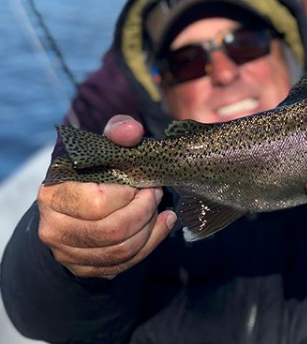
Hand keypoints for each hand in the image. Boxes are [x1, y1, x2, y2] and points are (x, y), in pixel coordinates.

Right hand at [37, 115, 176, 278]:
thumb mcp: (104, 144)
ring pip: (120, 251)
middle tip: (156, 194)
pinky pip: (123, 264)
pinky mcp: (85, 268)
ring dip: (150, 228)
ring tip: (160, 209)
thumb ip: (118, 131)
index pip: (98, 203)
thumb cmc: (94, 167)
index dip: (129, 194)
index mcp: (53, 195)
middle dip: (144, 211)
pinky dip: (150, 244)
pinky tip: (162, 224)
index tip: (144, 182)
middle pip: (112, 231)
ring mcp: (67, 253)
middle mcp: (53, 229)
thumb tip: (132, 130)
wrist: (79, 197)